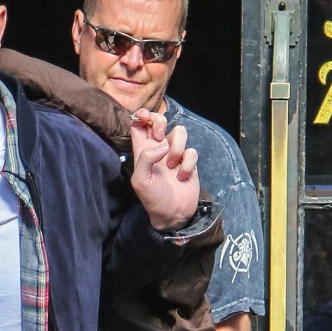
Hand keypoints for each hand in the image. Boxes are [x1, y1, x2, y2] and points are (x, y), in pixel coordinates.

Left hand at [129, 111, 199, 230]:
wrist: (173, 214)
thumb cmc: (153, 199)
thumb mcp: (140, 181)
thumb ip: (145, 158)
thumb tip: (162, 145)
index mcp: (142, 151)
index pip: (139, 124)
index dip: (142, 116)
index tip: (144, 117)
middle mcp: (158, 149)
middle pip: (159, 120)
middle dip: (160, 123)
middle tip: (159, 138)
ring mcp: (174, 154)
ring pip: (180, 131)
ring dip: (177, 147)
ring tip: (171, 166)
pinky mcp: (189, 161)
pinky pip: (192, 151)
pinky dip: (188, 164)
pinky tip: (182, 177)